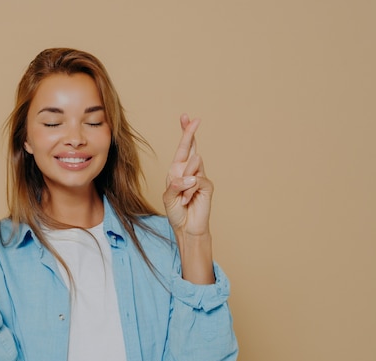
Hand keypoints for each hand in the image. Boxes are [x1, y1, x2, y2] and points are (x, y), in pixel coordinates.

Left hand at [162, 114, 213, 235]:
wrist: (186, 227)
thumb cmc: (176, 212)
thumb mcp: (169, 197)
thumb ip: (175, 185)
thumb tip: (191, 177)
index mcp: (177, 170)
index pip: (183, 149)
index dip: (185, 133)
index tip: (186, 117)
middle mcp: (189, 171)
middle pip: (191, 147)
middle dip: (190, 133)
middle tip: (195, 119)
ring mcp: (200, 177)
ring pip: (193, 163)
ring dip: (183, 180)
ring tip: (182, 196)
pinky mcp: (207, 185)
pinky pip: (196, 180)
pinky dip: (188, 191)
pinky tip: (187, 200)